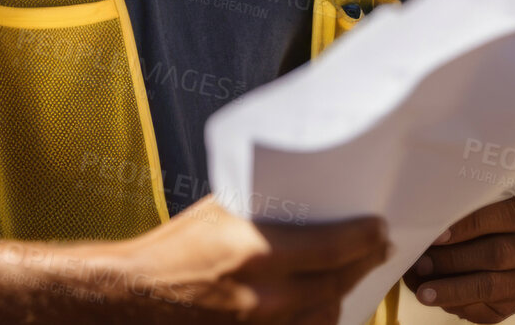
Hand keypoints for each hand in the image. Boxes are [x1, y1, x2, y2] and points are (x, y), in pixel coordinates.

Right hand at [111, 193, 392, 322]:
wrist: (135, 295)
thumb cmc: (172, 247)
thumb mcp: (219, 213)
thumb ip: (264, 212)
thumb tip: (307, 201)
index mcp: (258, 253)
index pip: (334, 247)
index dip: (364, 238)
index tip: (379, 227)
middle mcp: (266, 296)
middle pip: (337, 283)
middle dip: (364, 263)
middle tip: (378, 247)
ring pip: (325, 314)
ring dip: (344, 292)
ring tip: (354, 273)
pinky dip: (318, 317)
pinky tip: (324, 302)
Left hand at [401, 194, 514, 321]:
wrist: (479, 244)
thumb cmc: (471, 218)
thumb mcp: (470, 205)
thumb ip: (457, 211)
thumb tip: (425, 224)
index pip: (506, 216)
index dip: (470, 225)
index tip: (439, 235)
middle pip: (497, 254)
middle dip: (454, 260)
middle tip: (422, 263)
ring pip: (490, 286)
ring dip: (452, 288)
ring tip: (424, 290)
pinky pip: (486, 310)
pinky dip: (456, 304)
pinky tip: (436, 298)